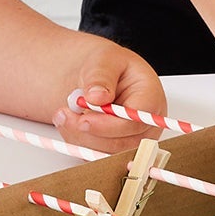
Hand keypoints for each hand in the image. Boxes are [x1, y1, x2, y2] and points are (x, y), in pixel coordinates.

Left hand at [51, 38, 166, 151]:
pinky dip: (78, 141)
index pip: (135, 122)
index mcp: (151, 98)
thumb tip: (96, 97)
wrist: (100, 77)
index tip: (83, 120)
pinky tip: (69, 123)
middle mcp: (146, 125)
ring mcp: (131, 140)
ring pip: (105, 153)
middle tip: (63, 115)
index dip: (108, 125)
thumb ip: (101, 76)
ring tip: (63, 114)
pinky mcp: (114, 150)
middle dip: (88, 133)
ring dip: (79, 137)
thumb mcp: (104, 59)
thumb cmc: (109, 67)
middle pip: (121, 143)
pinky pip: (95, 156)